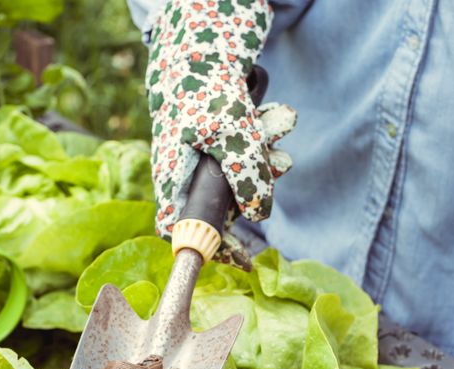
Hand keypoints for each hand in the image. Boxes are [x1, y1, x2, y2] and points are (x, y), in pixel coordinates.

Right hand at [146, 0, 295, 261]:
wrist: (203, 17)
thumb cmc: (206, 76)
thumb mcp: (232, 129)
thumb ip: (246, 174)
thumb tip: (259, 213)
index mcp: (171, 167)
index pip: (177, 226)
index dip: (207, 247)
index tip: (243, 259)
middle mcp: (181, 160)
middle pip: (218, 202)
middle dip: (254, 192)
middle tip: (279, 167)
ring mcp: (199, 143)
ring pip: (238, 172)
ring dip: (266, 158)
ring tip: (281, 132)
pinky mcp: (218, 124)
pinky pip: (246, 146)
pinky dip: (263, 136)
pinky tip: (276, 118)